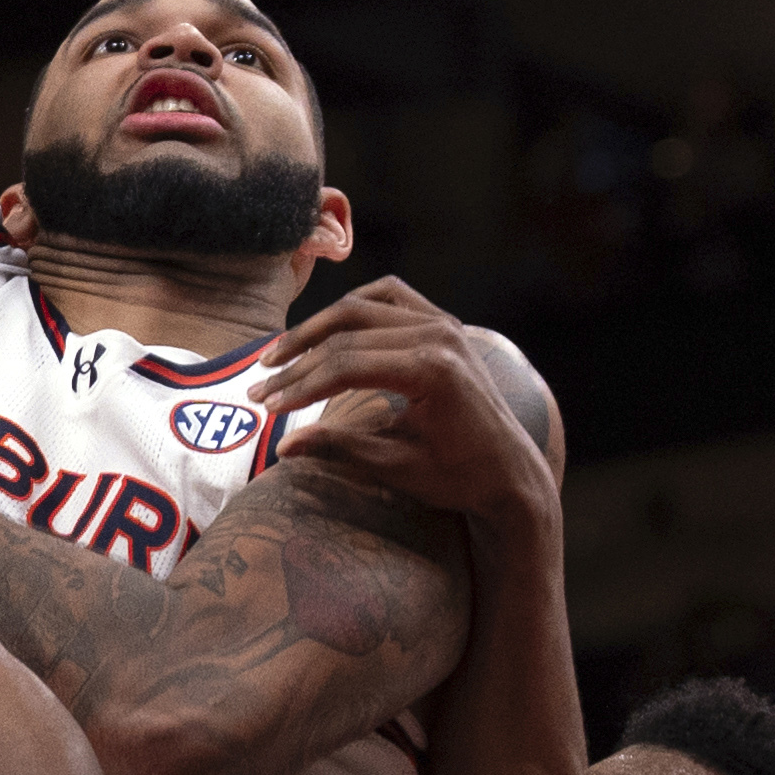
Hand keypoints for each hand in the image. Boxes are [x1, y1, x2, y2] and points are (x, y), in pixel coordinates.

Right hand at [251, 282, 556, 521]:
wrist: (512, 471)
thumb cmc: (459, 476)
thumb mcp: (397, 466)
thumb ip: (340, 447)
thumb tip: (282, 449)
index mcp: (431, 370)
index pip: (345, 365)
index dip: (300, 385)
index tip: (267, 407)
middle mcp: (439, 336)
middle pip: (347, 331)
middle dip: (298, 357)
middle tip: (261, 382)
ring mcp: (444, 324)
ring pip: (362, 306)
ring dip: (317, 327)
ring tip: (282, 354)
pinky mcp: (445, 324)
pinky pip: (391, 297)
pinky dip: (356, 306)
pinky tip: (329, 328)